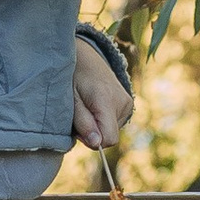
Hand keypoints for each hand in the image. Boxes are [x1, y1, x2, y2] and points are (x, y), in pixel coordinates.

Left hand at [70, 37, 132, 151]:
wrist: (85, 56)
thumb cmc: (73, 77)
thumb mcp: (71, 99)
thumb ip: (83, 122)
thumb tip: (97, 143)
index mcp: (106, 100)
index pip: (109, 138)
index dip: (93, 140)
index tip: (79, 129)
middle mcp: (122, 102)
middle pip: (109, 136)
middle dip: (93, 132)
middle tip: (79, 115)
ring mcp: (127, 102)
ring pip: (111, 130)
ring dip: (97, 125)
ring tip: (87, 107)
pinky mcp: (128, 103)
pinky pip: (115, 123)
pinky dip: (103, 120)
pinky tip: (95, 105)